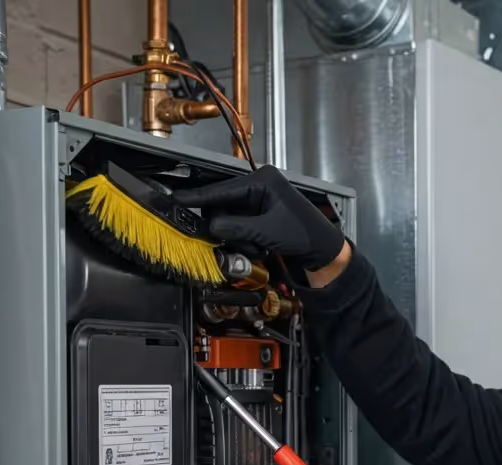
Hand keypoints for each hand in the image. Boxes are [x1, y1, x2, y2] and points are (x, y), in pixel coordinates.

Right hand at [173, 165, 346, 270]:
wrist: (322, 249)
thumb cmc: (305, 233)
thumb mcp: (268, 231)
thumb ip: (237, 228)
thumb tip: (212, 226)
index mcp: (263, 180)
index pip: (223, 188)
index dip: (199, 197)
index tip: (178, 200)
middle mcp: (259, 186)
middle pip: (224, 206)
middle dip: (230, 229)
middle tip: (243, 242)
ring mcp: (259, 200)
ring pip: (229, 218)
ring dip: (239, 237)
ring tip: (259, 246)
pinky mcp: (259, 213)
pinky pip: (239, 225)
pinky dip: (245, 239)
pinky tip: (261, 245)